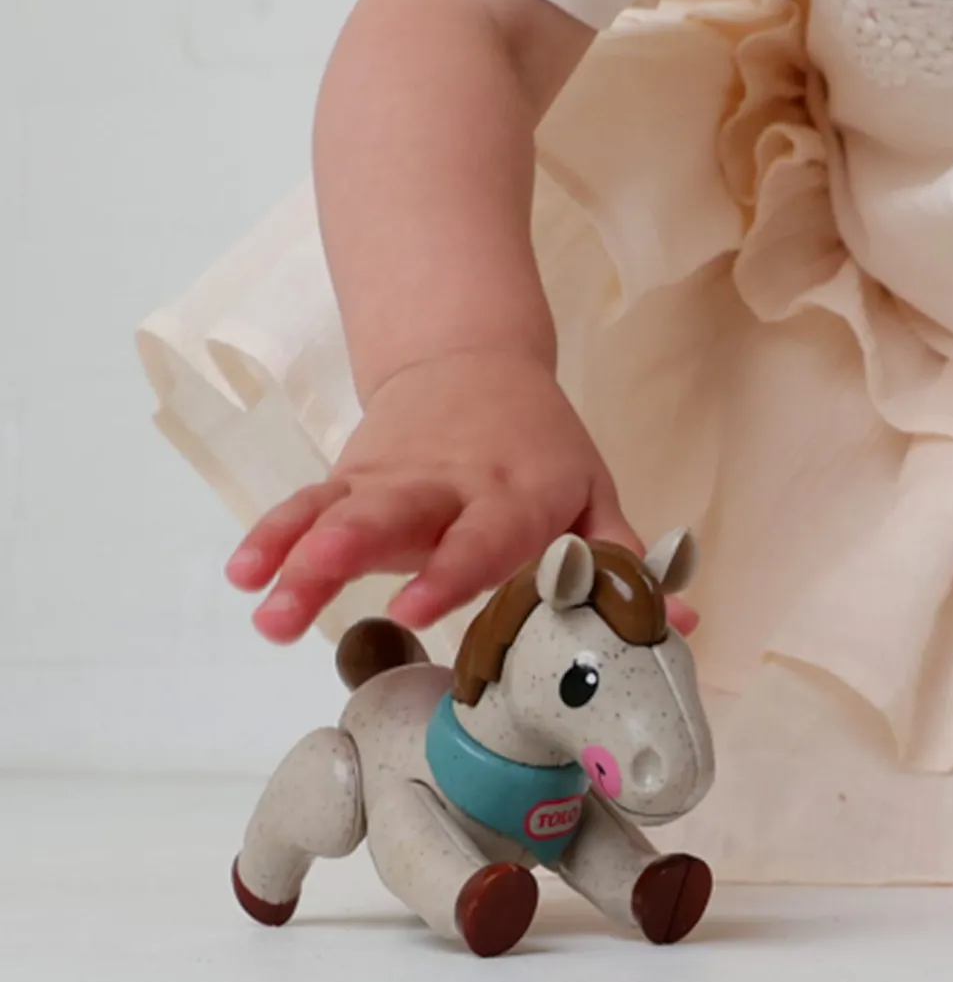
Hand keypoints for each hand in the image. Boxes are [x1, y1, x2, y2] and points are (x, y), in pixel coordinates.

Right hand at [225, 348, 697, 642]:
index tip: (415, 610)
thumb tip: (681, 620)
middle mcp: (447, 485)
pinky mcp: (351, 477)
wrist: (474, 361)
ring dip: (297, 553)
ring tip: (259, 598)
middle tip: (307, 587)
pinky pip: (307, 504)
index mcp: (514, 495)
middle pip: (396, 515)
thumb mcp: (593, 495)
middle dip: (350, 552)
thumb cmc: (542, 449)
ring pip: (339, 511)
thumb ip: (622, 562)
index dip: (451, 573)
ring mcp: (391, 479)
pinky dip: (273, 535)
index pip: (483, 537)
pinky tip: (242, 572)